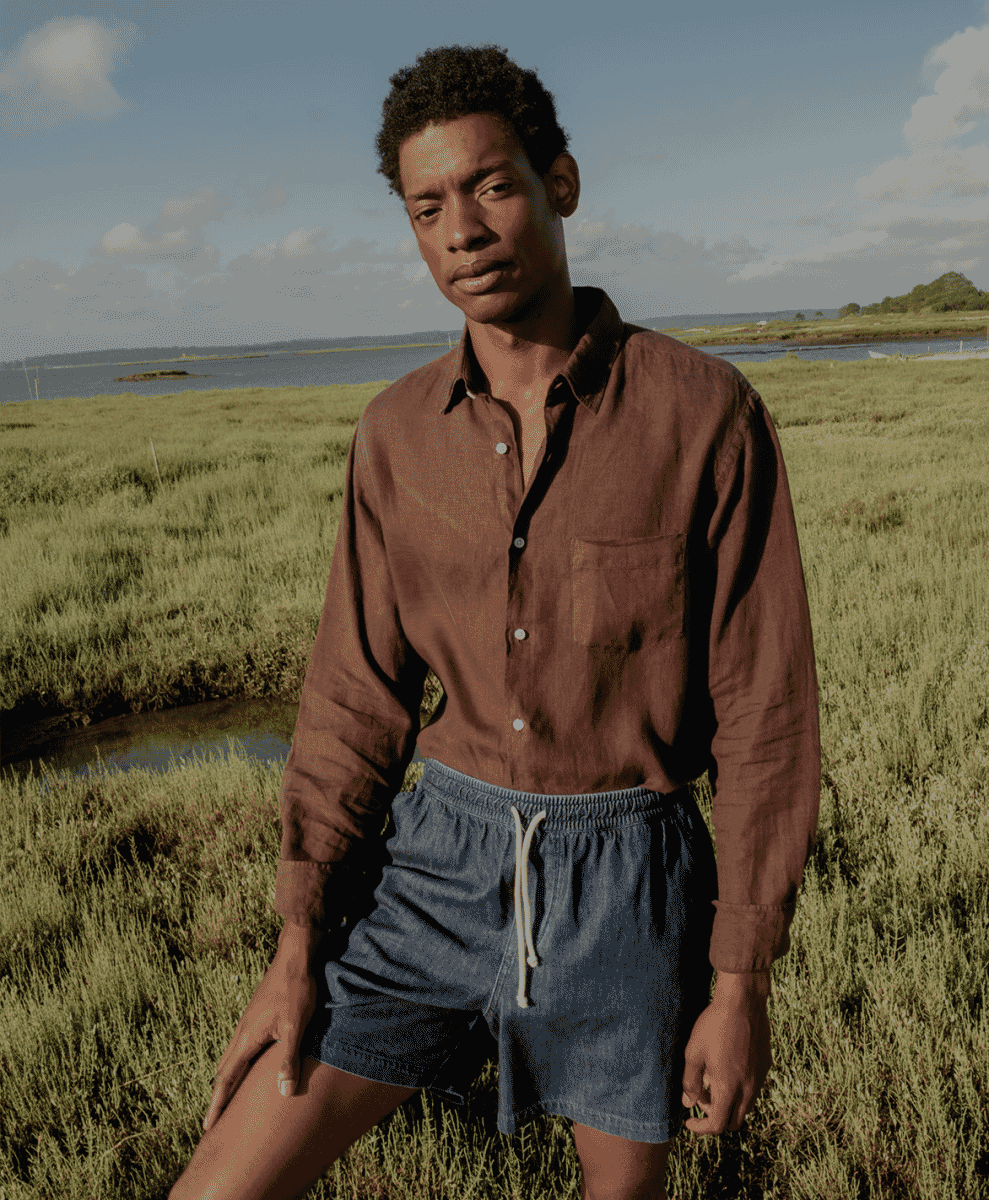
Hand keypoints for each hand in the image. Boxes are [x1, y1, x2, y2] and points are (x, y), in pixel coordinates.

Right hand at [203, 930, 318, 1131]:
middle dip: (218, 1096)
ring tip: (226, 1097)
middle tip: (213, 1120)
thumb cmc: (296, 988)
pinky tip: (247, 1064)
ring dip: (227, 1079)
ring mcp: (248, 1022)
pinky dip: (238, 1063)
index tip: (208, 1127)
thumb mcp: (296, 1026)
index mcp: (247, 1038)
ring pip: (231, 1057)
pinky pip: (241, 1046)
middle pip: (224, 1070)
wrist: (295, 954)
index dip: (218, 1104)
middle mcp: (242, 1032)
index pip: (227, 1078)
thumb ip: (287, 1059)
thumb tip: (283, 1093)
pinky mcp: (256, 1015)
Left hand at [680, 979, 771, 1135]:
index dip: (701, 1128)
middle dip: (715, 1117)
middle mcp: (747, 1089)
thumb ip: (690, 1082)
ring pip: (745, 1107)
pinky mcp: (765, 1066)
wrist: (742, 1003)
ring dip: (728, 1104)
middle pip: (733, 1121)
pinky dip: (739, 1090)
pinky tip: (727, 1068)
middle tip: (701, 1099)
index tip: (689, 1121)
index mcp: (728, 1088)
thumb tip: (689, 1104)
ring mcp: (759, 1078)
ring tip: (712, 1081)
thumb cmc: (713, 1026)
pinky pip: (752, 1090)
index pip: (717, 1125)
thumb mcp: (694, 1053)